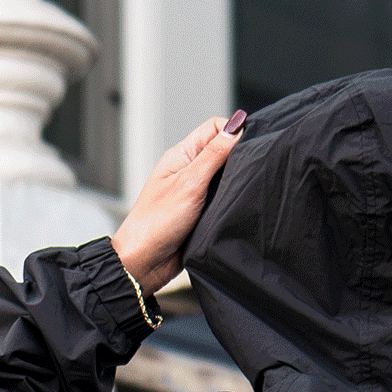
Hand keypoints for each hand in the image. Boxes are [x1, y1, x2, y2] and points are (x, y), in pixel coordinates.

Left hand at [113, 112, 245, 297]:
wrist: (143, 265)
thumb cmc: (155, 224)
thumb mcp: (189, 183)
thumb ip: (214, 154)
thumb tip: (237, 126)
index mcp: (181, 156)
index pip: (215, 128)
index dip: (234, 131)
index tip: (248, 145)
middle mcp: (188, 171)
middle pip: (222, 151)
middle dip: (238, 157)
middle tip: (246, 172)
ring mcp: (194, 194)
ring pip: (224, 178)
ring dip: (234, 183)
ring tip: (239, 192)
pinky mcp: (200, 215)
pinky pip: (221, 202)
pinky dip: (229, 203)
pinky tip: (234, 208)